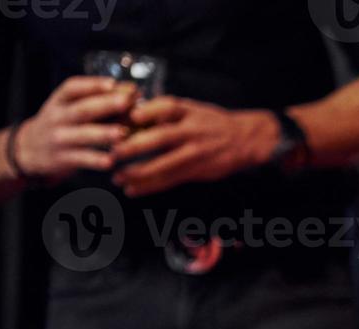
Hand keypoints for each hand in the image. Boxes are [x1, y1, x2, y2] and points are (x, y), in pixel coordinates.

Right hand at [14, 77, 137, 180]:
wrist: (29, 148)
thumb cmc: (61, 123)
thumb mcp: (69, 106)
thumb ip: (96, 99)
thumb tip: (132, 91)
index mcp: (60, 100)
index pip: (73, 88)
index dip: (93, 85)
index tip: (113, 83)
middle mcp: (57, 117)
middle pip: (82, 109)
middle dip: (105, 105)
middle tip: (126, 102)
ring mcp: (59, 138)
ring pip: (82, 135)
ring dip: (103, 133)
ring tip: (122, 133)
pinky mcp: (62, 159)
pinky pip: (81, 159)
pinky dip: (95, 160)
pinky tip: (111, 160)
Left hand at [111, 98, 278, 196]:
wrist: (246, 140)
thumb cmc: (213, 123)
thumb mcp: (192, 109)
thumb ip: (165, 112)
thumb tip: (132, 114)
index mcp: (188, 112)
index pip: (165, 107)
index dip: (145, 112)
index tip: (126, 117)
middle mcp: (192, 132)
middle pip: (160, 138)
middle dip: (134, 146)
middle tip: (113, 153)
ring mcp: (195, 153)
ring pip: (163, 164)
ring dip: (138, 173)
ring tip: (118, 179)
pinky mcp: (197, 170)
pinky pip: (170, 180)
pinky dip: (150, 186)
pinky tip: (133, 190)